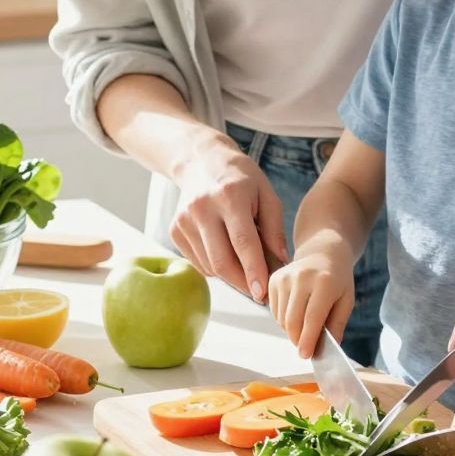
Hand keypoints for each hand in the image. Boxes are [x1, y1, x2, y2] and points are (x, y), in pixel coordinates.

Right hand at [169, 131, 287, 301]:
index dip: (253, 270)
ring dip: (231, 275)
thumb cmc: (242, 179)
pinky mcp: (174, 230)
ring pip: (210, 266)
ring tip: (245, 264)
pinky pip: (199, 263)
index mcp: (230, 196)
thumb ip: (275, 230)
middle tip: (259, 293)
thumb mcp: (267, 195)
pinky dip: (216, 267)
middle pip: (222, 261)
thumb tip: (279, 263)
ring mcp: (184, 220)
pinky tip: (225, 252)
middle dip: (243, 283)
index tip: (263, 294)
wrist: (202, 161)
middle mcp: (202, 208)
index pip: (243, 242)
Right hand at [267, 245, 355, 359]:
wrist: (323, 254)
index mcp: (324, 282)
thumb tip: (326, 349)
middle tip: (305, 348)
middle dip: (297, 340)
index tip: (306, 355)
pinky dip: (284, 320)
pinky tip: (296, 313)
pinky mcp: (274, 279)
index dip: (308, 339)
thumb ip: (337, 325)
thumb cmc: (338, 280)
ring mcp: (285, 277)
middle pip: (293, 321)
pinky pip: (274, 312)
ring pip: (282, 319)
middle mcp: (302, 277)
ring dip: (291, 331)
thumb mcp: (346, 301)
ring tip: (305, 326)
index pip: (312, 318)